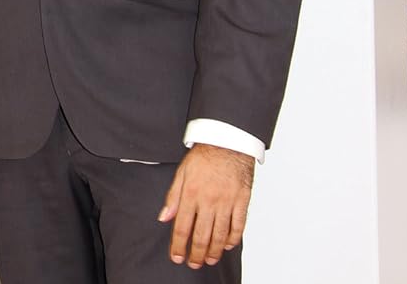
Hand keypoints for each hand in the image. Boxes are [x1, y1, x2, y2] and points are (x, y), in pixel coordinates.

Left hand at [158, 143, 253, 268]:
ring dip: (214, 250)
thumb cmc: (203, 156)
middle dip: (195, 253)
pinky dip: (234, 238)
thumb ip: (173, 197)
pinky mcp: (242, 201)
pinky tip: (228, 246)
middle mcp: (209, 200)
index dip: (178, 245)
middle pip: (201, 234)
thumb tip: (164, 217)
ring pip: (220, 234)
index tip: (176, 256)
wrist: (228, 143)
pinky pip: (239, 225)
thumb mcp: (181, 173)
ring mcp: (227, 202)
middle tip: (192, 263)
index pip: (182, 226)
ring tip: (209, 260)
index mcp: (191, 193)